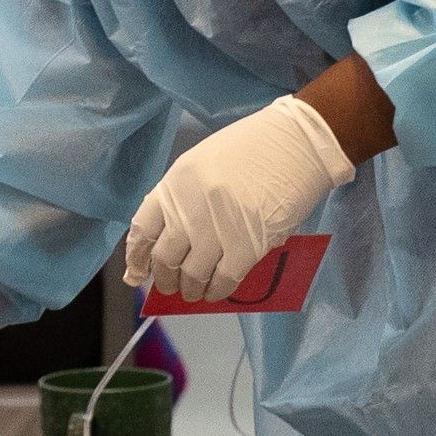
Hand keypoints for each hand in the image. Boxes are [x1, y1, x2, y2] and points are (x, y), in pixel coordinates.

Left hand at [123, 95, 355, 302]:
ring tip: (193, 292)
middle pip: (164, 258)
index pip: (143, 229)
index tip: (138, 271)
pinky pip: (222, 280)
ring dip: (189, 290)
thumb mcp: (203, 163)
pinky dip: (216, 291)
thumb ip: (183, 197)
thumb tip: (172, 238)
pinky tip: (216, 291)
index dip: (137, 256)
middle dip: (164, 279)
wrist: (299, 143)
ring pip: (191, 275)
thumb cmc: (254, 148)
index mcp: (175, 183)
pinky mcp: (247, 246)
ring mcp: (217, 229)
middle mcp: (189, 208)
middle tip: (170, 286)